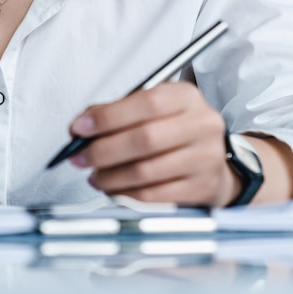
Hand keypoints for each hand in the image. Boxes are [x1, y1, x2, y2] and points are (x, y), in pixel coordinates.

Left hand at [66, 81, 240, 207]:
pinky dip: (127, 195)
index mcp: (186, 97)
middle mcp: (201, 125)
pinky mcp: (202, 188)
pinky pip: (155, 196)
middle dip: (103, 150)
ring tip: (96, 176)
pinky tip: (114, 190)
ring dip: (111, 177)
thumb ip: (118, 112)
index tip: (79, 128)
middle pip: (144, 139)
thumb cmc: (174, 131)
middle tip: (80, 157)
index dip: (108, 117)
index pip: (146, 103)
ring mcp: (205, 158)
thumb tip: (82, 125)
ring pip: (146, 172)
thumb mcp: (153, 109)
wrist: (213, 161)